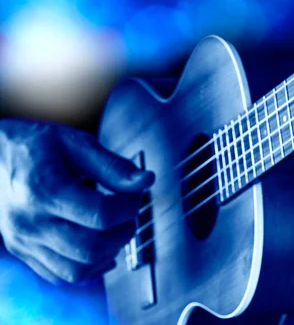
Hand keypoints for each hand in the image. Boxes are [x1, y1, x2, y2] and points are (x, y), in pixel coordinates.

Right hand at [0, 119, 154, 283]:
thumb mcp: (75, 143)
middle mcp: (29, 221)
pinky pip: (60, 275)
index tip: (134, 194)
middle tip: (128, 213)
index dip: (129, 206)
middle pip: (91, 247)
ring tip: (115, 228)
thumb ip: (112, 166)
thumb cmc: (33, 145)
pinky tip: (100, 247)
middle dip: (123, 232)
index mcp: (42, 190)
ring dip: (108, 253)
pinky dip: (88, 267)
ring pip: (77, 270)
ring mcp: (23, 241)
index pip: (100, 215)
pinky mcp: (22, 251)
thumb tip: (146, 181)